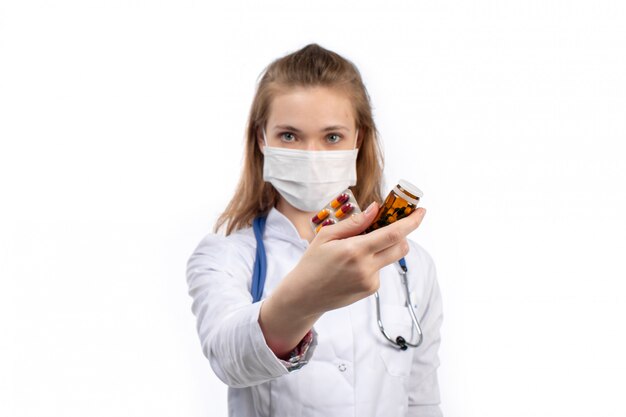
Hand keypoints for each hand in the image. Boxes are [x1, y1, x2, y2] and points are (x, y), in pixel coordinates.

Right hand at [284, 201, 426, 314]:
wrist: (305, 296)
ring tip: (363, 245)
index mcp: (355, 250)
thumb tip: (375, 209)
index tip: (421, 211)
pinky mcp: (371, 289)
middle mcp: (366, 267)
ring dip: (386, 246)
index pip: (393, 234)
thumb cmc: (312, 263)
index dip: (411, 222)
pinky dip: (374, 261)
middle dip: (403, 233)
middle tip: (394, 222)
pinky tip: (353, 265)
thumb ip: (354, 223)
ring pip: (391, 257)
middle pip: (401, 246)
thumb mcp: (327, 236)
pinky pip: (380, 269)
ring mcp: (370, 281)